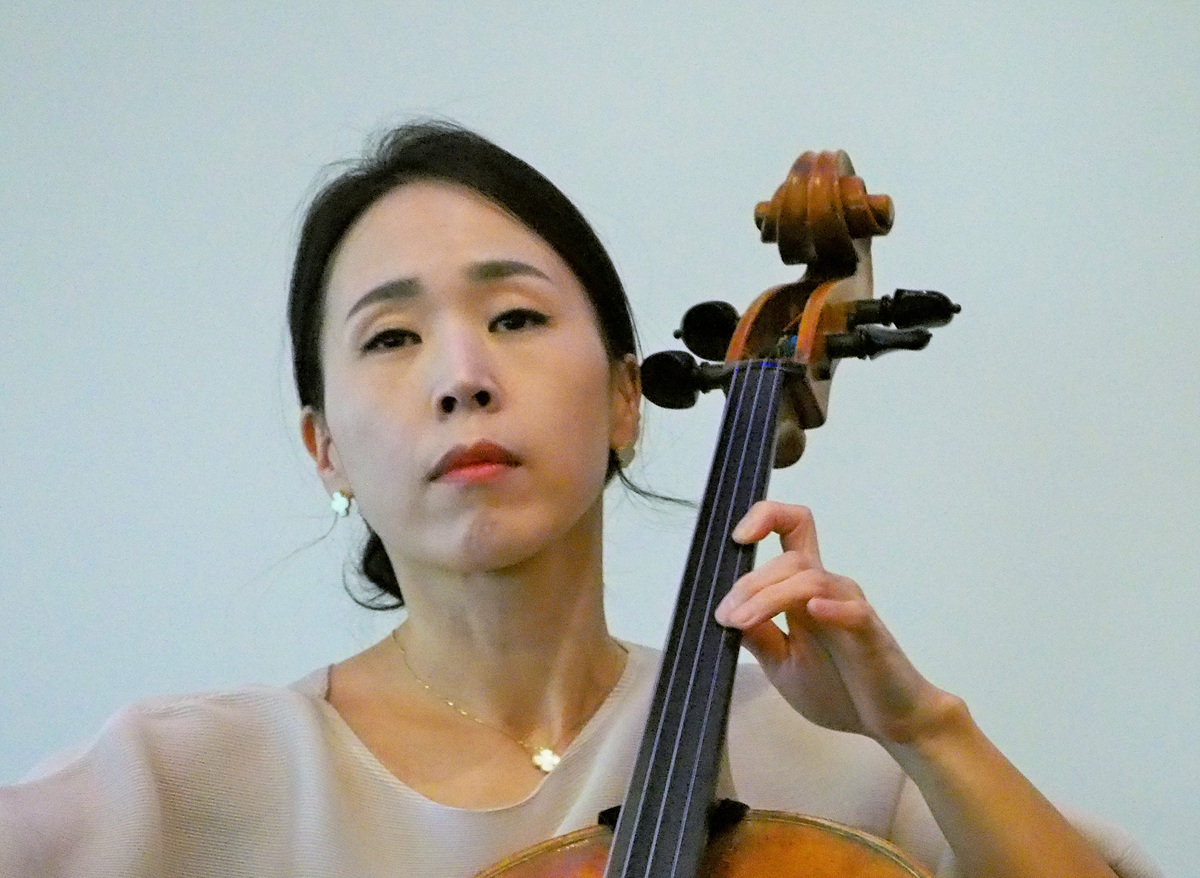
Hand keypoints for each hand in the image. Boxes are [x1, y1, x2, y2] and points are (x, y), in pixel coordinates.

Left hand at [714, 500, 951, 746]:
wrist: (890, 723)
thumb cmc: (840, 689)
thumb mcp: (782, 664)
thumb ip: (758, 638)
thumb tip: (725, 613)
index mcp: (805, 590)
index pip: (791, 529)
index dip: (765, 518)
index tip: (738, 539)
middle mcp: (828, 589)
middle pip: (789, 560)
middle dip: (750, 584)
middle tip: (726, 616)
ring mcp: (850, 608)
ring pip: (809, 580)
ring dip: (768, 598)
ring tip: (742, 622)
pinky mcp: (870, 634)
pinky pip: (853, 611)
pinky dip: (832, 608)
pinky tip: (812, 612)